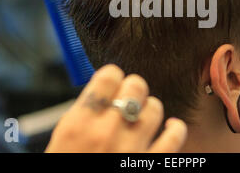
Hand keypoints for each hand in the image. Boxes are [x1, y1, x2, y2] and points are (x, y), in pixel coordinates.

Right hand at [46, 65, 187, 152]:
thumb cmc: (69, 166)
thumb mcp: (64, 140)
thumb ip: (85, 115)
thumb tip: (106, 94)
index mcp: (80, 122)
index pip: (108, 75)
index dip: (113, 76)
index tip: (114, 81)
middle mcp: (107, 131)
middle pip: (136, 85)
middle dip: (133, 88)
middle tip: (129, 98)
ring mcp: (132, 149)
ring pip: (155, 107)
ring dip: (150, 109)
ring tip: (143, 117)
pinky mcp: (151, 165)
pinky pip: (175, 136)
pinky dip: (175, 129)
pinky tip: (170, 128)